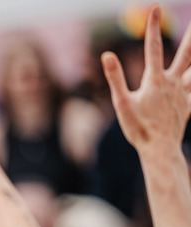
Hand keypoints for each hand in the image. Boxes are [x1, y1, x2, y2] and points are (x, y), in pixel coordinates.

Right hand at [103, 4, 190, 152]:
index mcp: (155, 80)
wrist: (159, 149)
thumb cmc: (138, 128)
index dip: (153, 27)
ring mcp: (183, 94)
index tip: (156, 8)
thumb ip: (115, 77)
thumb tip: (107, 55)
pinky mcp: (188, 105)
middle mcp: (173, 83)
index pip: (154, 48)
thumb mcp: (122, 103)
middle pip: (186, 54)